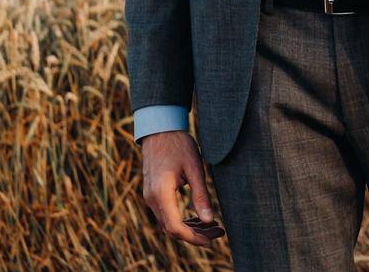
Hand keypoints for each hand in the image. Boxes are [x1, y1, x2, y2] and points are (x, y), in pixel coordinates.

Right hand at [140, 131, 220, 247]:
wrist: (159, 129)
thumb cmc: (179, 145)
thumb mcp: (195, 168)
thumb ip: (201, 195)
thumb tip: (208, 220)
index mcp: (161, 193)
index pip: (175, 227)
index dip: (194, 238)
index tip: (212, 239)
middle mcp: (151, 198)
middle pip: (172, 229)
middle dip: (195, 235)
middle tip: (219, 231)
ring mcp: (149, 196)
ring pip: (168, 223)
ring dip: (189, 228)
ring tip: (213, 226)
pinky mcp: (152, 193)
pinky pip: (166, 214)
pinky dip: (181, 219)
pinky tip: (198, 218)